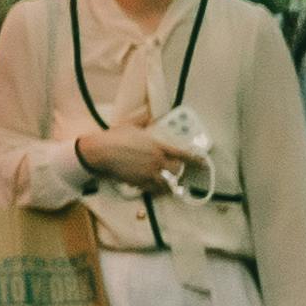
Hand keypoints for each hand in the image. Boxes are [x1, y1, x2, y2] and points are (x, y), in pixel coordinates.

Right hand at [77, 122, 197, 188]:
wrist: (101, 151)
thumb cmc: (114, 137)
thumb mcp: (131, 126)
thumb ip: (143, 122)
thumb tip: (148, 115)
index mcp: (158, 146)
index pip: (183, 154)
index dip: (196, 160)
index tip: (204, 164)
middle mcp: (157, 161)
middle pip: (176, 170)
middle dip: (178, 171)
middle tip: (177, 171)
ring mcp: (148, 173)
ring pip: (167, 183)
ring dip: (169, 183)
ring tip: (169, 184)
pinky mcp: (139, 182)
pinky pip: (153, 189)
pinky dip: (156, 189)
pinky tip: (155, 188)